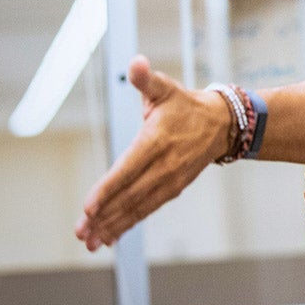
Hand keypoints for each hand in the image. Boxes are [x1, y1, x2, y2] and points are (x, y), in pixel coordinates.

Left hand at [75, 55, 230, 250]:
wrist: (223, 124)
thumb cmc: (186, 105)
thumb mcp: (165, 88)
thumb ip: (146, 78)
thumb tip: (136, 62)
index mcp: (158, 140)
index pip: (129, 168)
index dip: (108, 188)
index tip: (89, 207)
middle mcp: (165, 165)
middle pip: (131, 195)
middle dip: (104, 215)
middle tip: (80, 232)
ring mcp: (171, 180)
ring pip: (139, 207)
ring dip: (114, 226)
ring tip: (90, 242)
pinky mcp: (174, 188)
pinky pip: (148, 209)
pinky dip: (129, 224)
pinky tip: (110, 237)